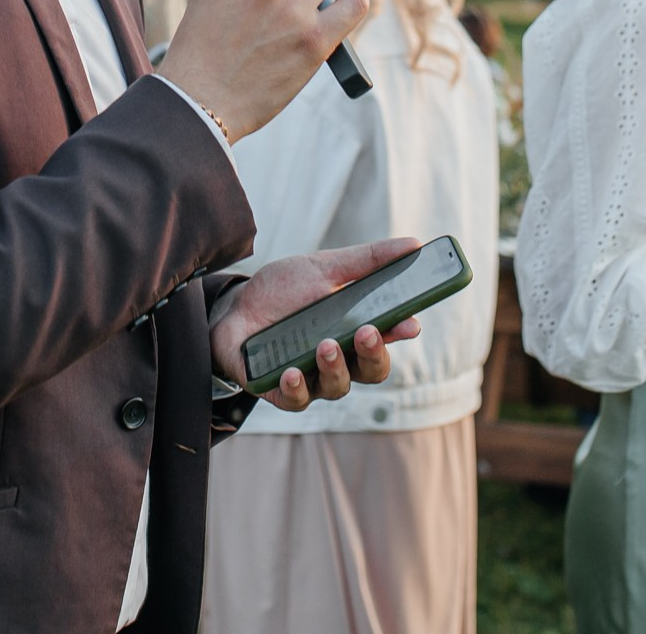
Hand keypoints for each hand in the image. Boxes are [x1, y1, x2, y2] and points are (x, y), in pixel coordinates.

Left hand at [210, 239, 424, 411]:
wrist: (232, 307)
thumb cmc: (283, 290)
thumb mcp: (323, 267)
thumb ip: (366, 260)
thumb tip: (413, 245)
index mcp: (354, 330)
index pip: (386, 338)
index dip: (400, 333)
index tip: (408, 323)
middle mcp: (339, 359)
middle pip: (370, 370)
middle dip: (372, 354)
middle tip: (366, 332)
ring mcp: (311, 377)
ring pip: (336, 387)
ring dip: (335, 367)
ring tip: (325, 345)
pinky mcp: (280, 390)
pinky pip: (295, 399)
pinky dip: (297, 387)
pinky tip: (292, 370)